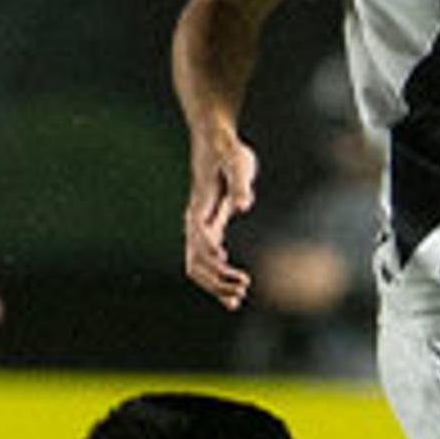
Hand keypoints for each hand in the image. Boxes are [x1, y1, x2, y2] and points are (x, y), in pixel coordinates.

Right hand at [184, 129, 258, 307]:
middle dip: (215, 279)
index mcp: (199, 207)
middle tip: (241, 289)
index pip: (198, 237)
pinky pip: (208, 261)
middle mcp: (195, 221)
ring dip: (216, 284)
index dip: (209, 252)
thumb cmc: (227, 150)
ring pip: (198, 266)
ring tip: (238, 297)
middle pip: (195, 260)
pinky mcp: (209, 229)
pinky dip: (218, 278)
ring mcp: (200, 227)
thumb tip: (244, 206)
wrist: (216, 141)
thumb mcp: (238, 163)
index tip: (225, 262)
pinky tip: (235, 293)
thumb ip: (241, 185)